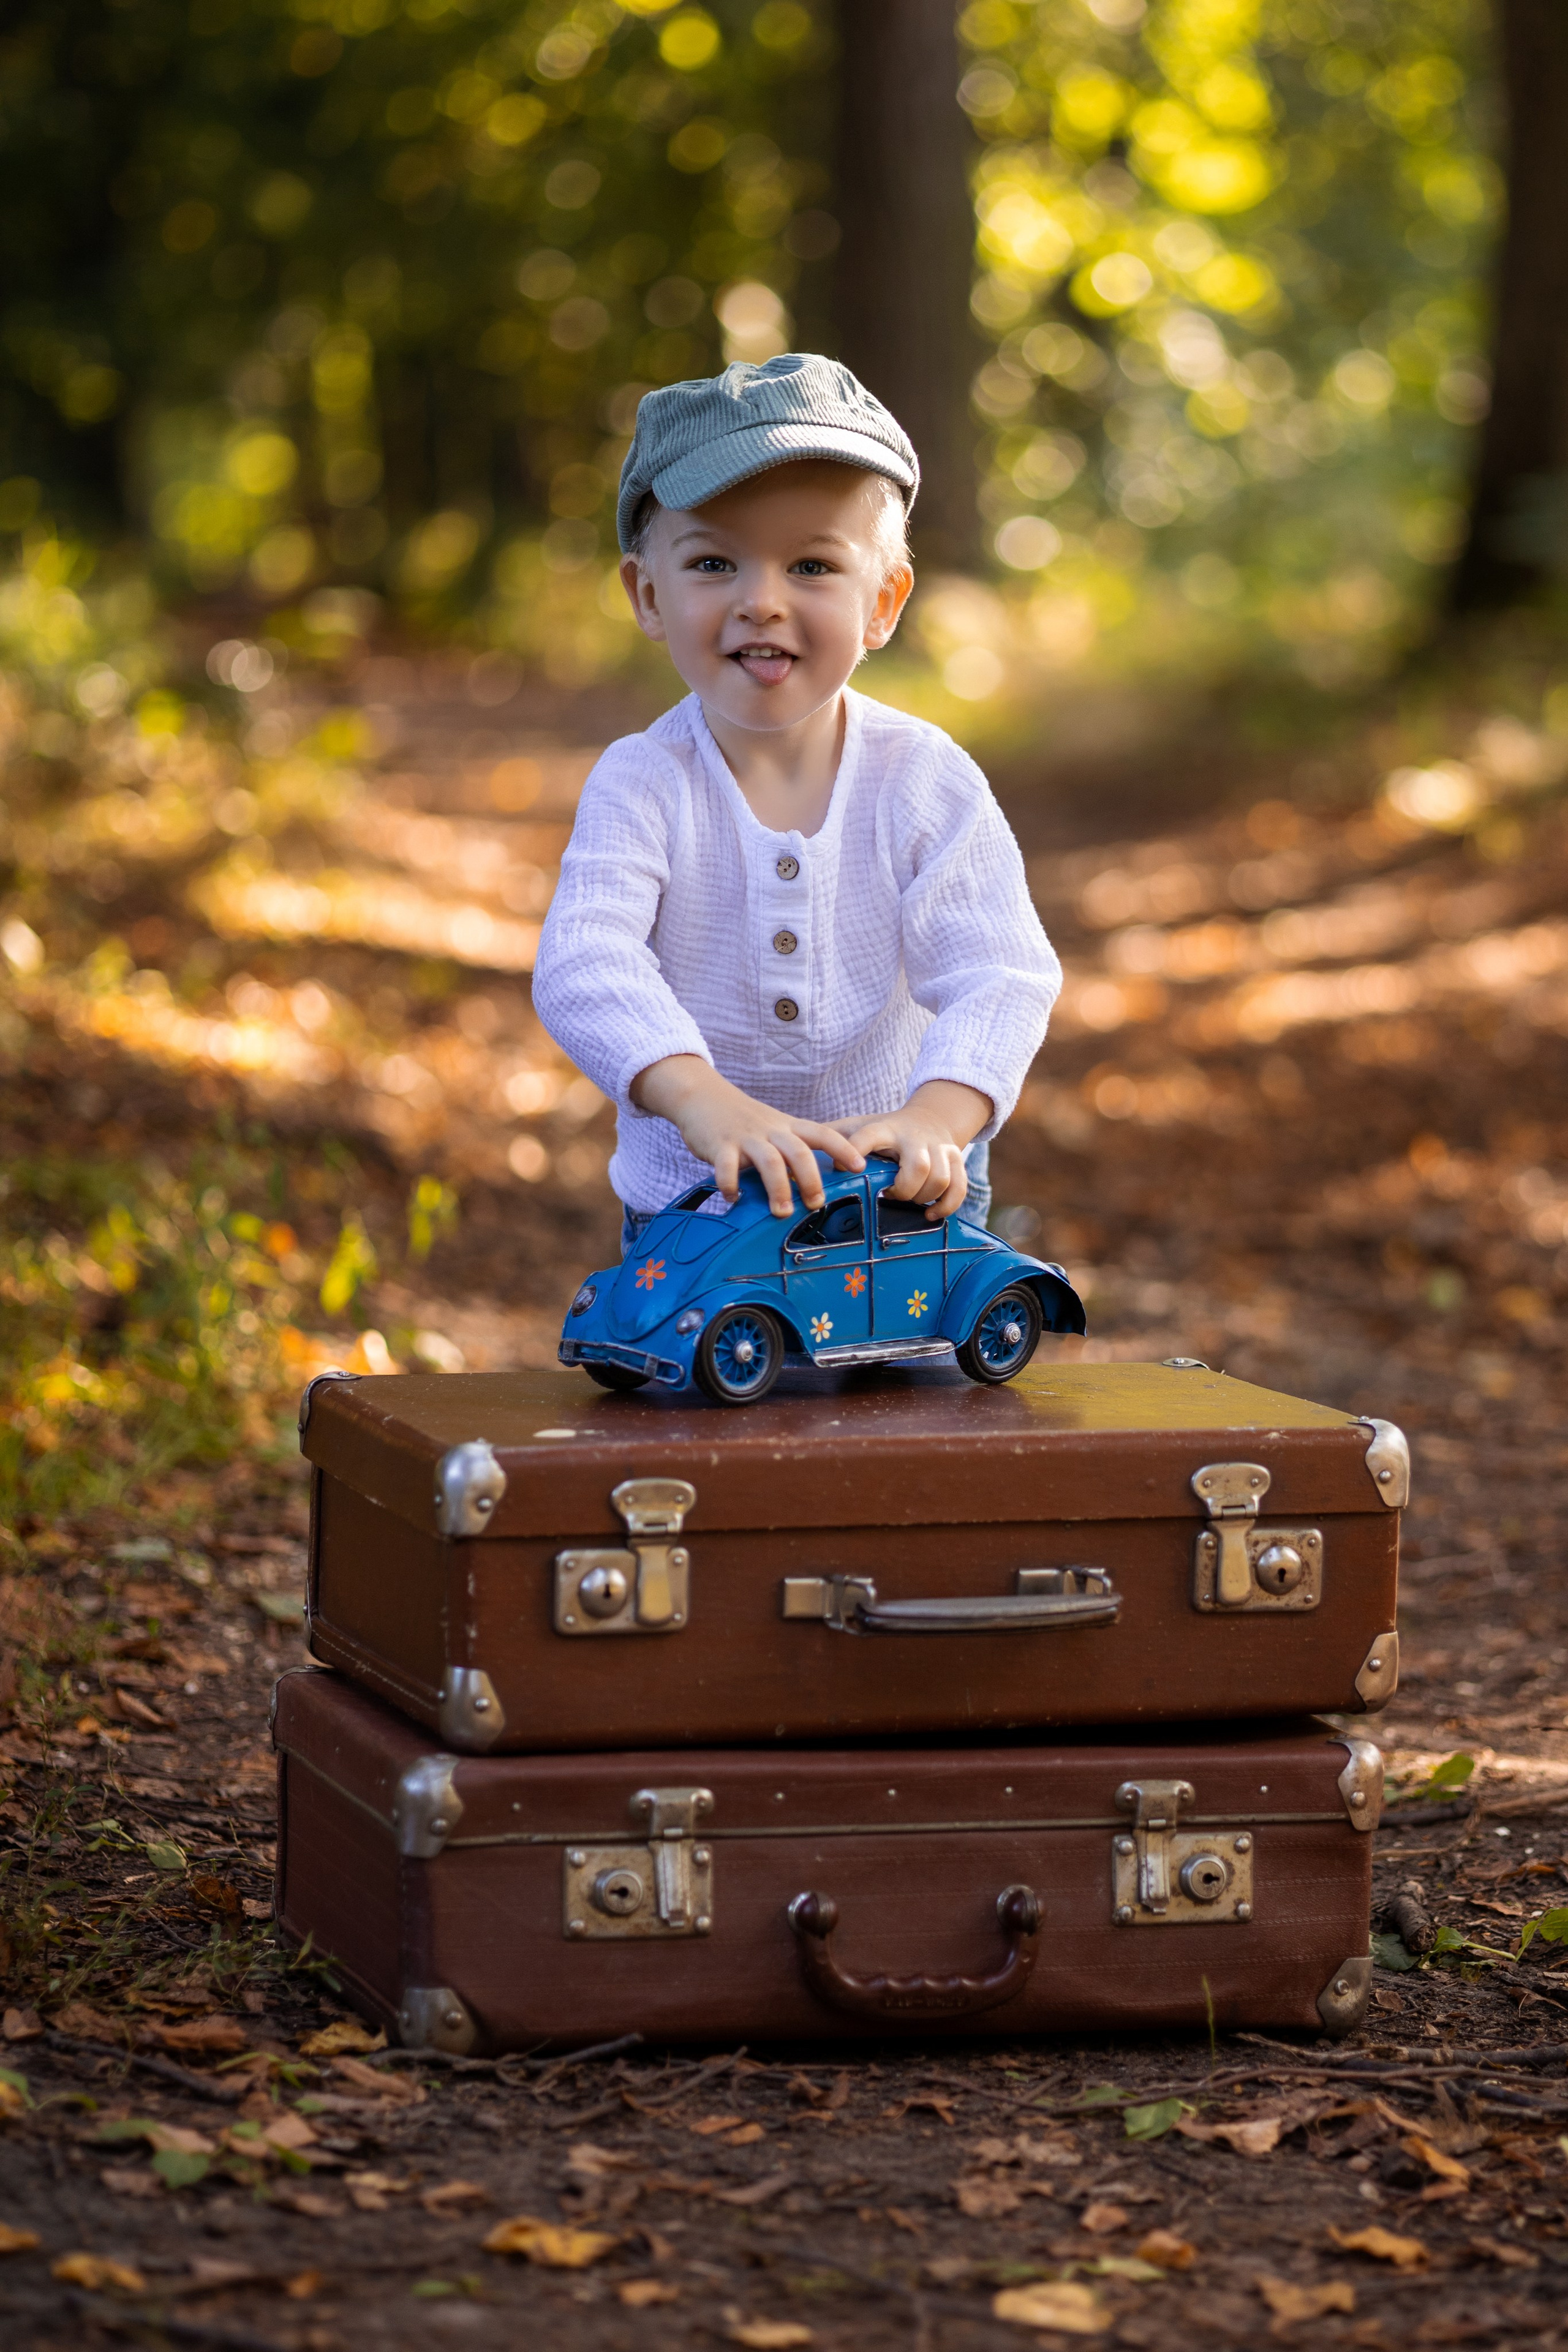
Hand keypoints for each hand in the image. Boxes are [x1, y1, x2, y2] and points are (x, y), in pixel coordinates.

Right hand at [631, 1055, 864, 1215]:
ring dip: (778, 1188)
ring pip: (769, 1161)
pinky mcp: (720, 1145)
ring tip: (781, 1212)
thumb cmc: (743, 1119)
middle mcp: (771, 1131)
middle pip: (799, 1152)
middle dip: (810, 1180)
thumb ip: (792, 1151)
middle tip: (815, 1204)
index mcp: (788, 1127)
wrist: (703, 1095)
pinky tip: (733, 1198)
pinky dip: (730, 1184)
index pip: (823, 1134)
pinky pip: (726, 1167)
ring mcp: (746, 1137)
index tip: (860, 1166)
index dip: (843, 1148)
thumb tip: (812, 1186)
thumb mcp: (773, 1129)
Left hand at [842, 1080, 991, 1220]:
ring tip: (909, 1203)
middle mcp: (915, 1137)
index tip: (849, 1168)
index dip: (857, 1151)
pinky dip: (947, 1205)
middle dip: (906, 1188)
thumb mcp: (857, 1127)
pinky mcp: (957, 1160)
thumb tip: (792, 1157)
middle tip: (890, 1194)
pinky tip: (929, 1215)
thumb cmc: (885, 1131)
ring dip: (924, 1197)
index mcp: (884, 1129)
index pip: (868, 1136)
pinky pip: (959, 1188)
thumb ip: (830, 1139)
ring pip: (942, 1178)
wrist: (930, 1119)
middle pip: (919, 1166)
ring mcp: (940, 1148)